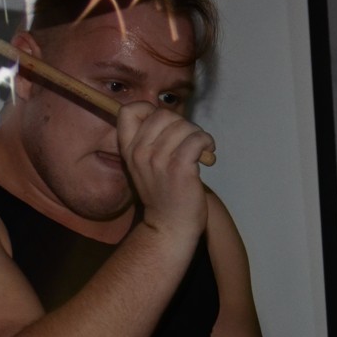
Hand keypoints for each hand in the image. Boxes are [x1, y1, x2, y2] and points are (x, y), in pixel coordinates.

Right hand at [117, 101, 213, 235]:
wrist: (170, 227)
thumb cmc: (163, 195)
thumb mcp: (144, 167)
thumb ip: (149, 142)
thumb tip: (169, 117)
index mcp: (128, 150)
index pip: (129, 111)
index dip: (149, 109)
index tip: (165, 124)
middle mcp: (140, 153)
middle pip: (162, 114)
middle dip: (181, 123)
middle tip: (189, 140)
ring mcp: (159, 160)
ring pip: (184, 126)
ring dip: (197, 134)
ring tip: (200, 149)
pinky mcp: (180, 168)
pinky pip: (197, 139)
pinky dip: (207, 142)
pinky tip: (208, 153)